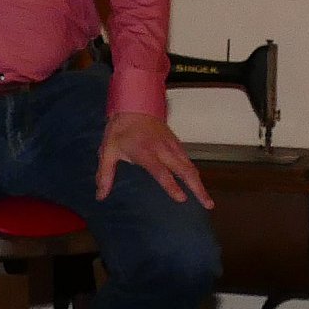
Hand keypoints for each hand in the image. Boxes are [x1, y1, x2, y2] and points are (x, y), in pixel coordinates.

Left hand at [95, 112, 213, 208]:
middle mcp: (162, 149)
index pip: (161, 171)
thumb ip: (105, 174)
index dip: (171, 185)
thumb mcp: (107, 150)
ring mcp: (171, 145)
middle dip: (197, 188)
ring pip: (189, 165)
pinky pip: (188, 159)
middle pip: (184, 170)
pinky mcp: (175, 142)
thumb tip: (100, 196)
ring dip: (199, 182)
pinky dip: (194, 172)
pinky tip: (197, 183)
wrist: (134, 103)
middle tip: (208, 205)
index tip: (182, 199)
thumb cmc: (120, 129)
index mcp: (145, 152)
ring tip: (207, 201)